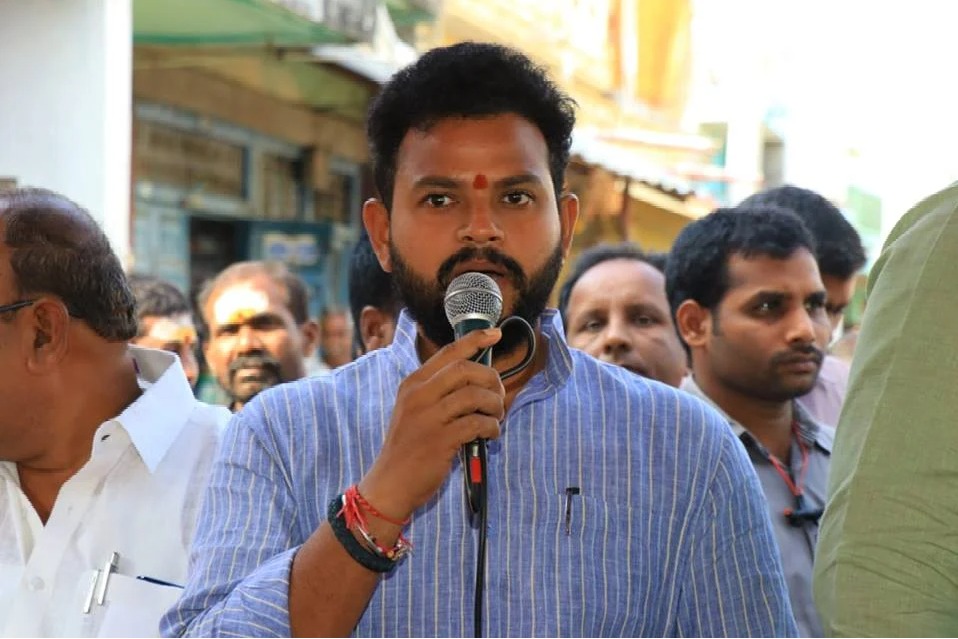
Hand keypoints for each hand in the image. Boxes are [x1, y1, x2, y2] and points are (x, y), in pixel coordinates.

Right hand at [359, 328, 503, 520]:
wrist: (390, 483)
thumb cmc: (409, 447)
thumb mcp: (415, 410)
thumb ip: (439, 391)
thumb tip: (479, 378)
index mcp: (413, 384)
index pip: (448, 352)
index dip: (475, 340)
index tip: (496, 333)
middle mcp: (418, 396)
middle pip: (465, 369)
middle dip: (491, 379)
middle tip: (498, 395)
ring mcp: (428, 417)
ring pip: (474, 395)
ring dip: (494, 405)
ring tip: (495, 417)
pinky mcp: (439, 440)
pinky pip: (477, 423)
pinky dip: (491, 427)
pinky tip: (490, 434)